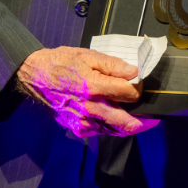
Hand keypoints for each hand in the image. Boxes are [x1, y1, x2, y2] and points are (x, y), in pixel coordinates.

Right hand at [16, 46, 160, 137]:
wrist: (35, 76)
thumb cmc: (61, 63)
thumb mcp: (87, 56)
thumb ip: (112, 65)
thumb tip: (134, 72)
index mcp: (93, 87)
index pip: (129, 94)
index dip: (138, 88)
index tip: (138, 84)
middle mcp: (89, 108)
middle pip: (126, 122)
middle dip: (143, 120)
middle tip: (152, 117)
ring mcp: (83, 121)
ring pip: (114, 130)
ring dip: (127, 124)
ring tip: (135, 116)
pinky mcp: (77, 128)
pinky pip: (100, 131)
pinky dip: (110, 126)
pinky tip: (111, 115)